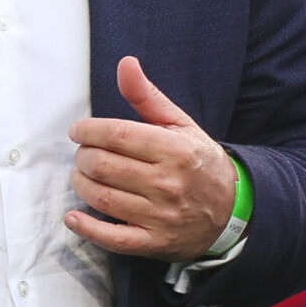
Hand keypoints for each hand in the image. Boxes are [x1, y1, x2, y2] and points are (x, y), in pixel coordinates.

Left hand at [65, 57, 240, 262]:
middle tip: (83, 154)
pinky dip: (87, 228)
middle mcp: (167, 183)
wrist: (231, 210)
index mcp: (175, 149)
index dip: (88, 131)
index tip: (78, 131)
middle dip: (84, 157)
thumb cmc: (199, 162)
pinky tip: (74, 217)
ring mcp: (160, 216)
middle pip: (105, 166)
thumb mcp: (180, 125)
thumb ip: (147, 96)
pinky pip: (113, 238)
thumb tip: (125, 64)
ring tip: (82, 175)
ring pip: (103, 198)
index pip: (117, 135)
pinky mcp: (154, 243)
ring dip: (81, 184)